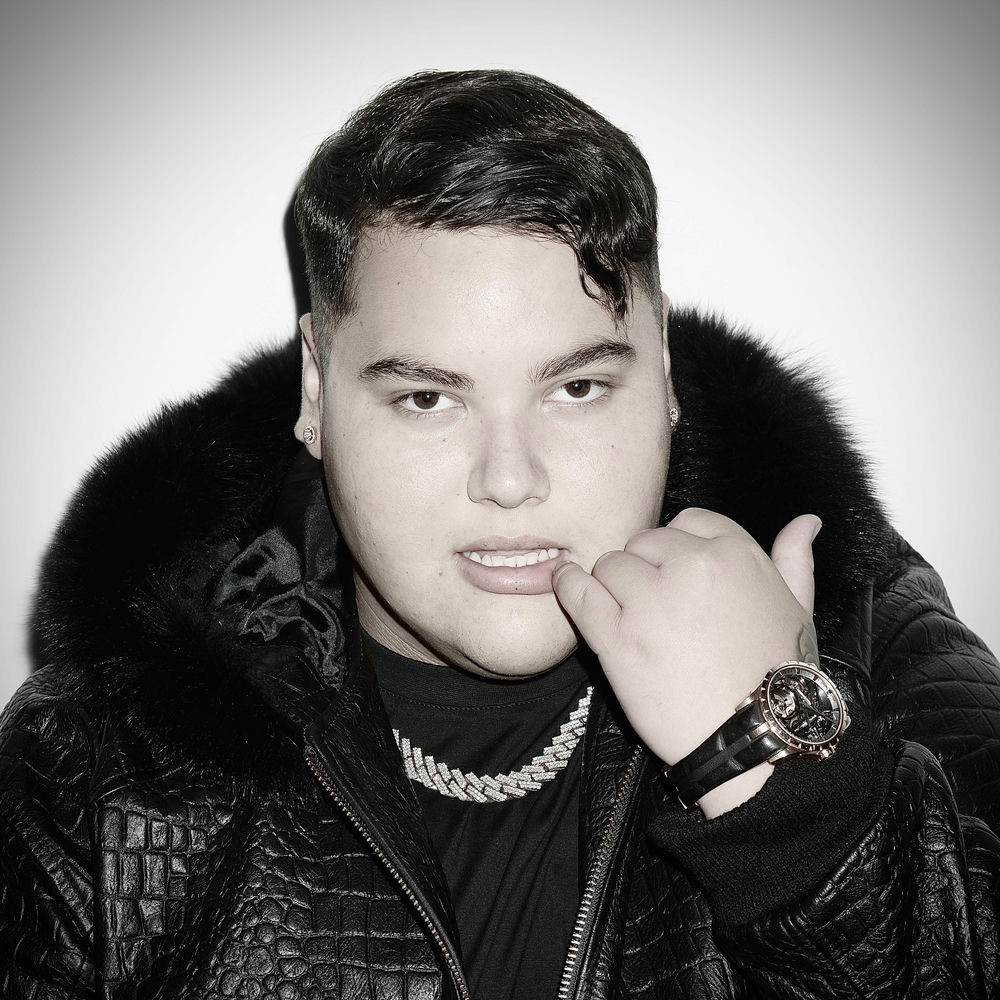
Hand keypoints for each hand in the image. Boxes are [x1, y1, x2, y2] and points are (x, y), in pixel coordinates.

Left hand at [552, 509, 819, 814]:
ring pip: (609, 565)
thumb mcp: (798, 611)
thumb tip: (806, 521)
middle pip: (643, 542)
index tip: (674, 572)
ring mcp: (650, 600)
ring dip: (612, 586)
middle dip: (644, 568)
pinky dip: (568, 586)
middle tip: (653, 605)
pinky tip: (568, 585)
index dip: (676, 547)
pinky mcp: (616, 637)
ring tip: (629, 618)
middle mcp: (691, 567)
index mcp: (736, 553)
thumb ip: (794, 561)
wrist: (755, 742)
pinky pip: (578, 593)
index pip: (687, 520)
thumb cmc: (779, 680)